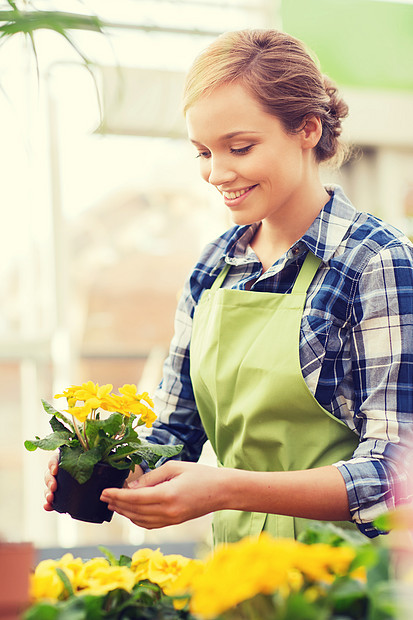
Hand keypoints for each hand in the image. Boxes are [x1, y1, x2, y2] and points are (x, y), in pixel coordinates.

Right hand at [43, 457, 143, 511]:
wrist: (111, 482)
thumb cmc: (111, 466)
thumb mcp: (111, 462)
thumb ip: (113, 460)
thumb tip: (125, 459)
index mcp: (74, 456)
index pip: (59, 457)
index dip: (54, 463)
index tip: (56, 470)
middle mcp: (67, 467)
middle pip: (52, 471)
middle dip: (50, 479)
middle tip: (54, 487)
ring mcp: (65, 481)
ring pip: (51, 484)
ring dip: (48, 491)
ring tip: (51, 499)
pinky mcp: (66, 494)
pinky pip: (55, 498)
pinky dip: (50, 503)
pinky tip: (48, 507)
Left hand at [100, 461, 228, 528]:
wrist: (221, 491)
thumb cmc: (200, 474)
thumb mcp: (174, 468)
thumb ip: (151, 477)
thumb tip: (131, 486)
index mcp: (167, 495)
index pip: (134, 498)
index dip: (117, 495)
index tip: (104, 492)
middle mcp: (167, 511)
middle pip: (134, 511)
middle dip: (117, 504)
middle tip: (104, 497)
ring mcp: (171, 520)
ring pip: (140, 520)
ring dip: (125, 513)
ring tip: (113, 504)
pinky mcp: (174, 523)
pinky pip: (150, 524)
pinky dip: (137, 519)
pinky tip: (130, 512)